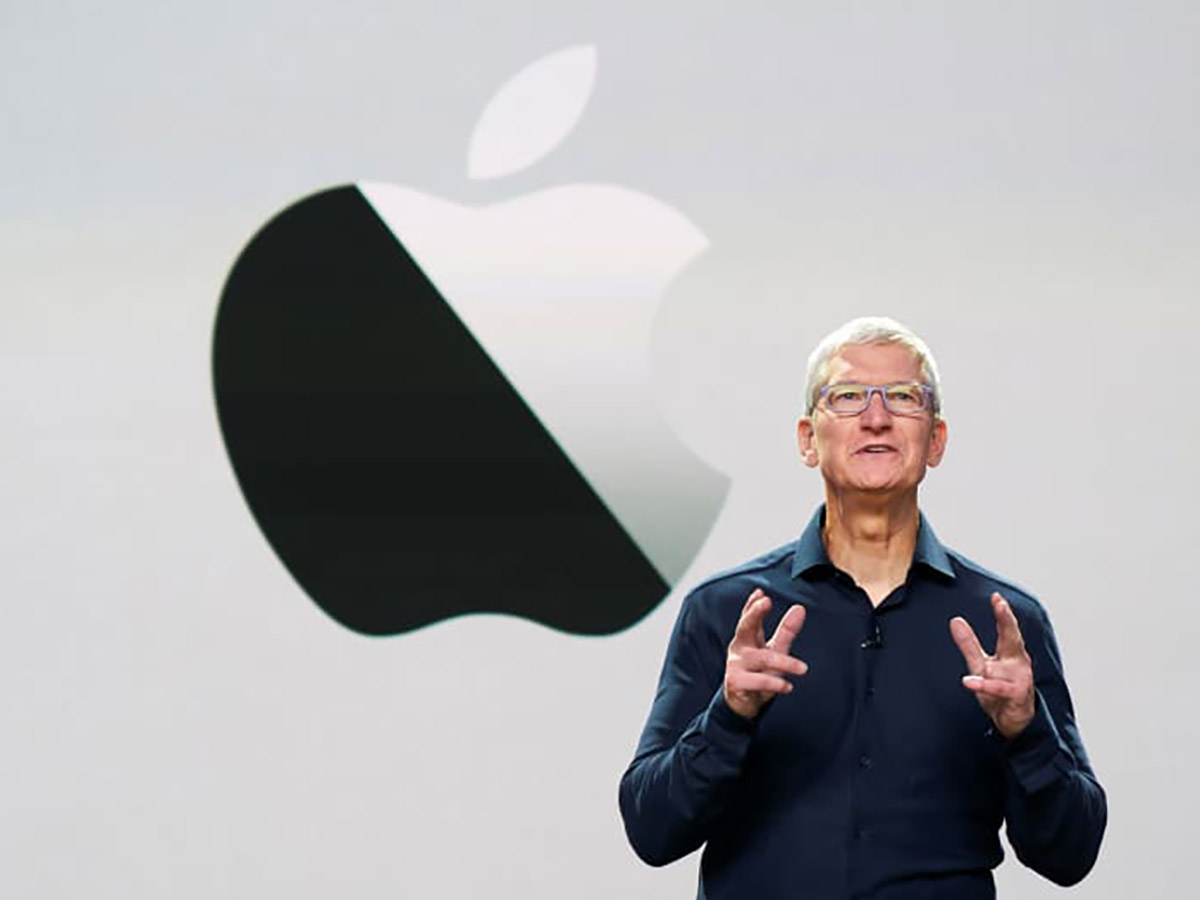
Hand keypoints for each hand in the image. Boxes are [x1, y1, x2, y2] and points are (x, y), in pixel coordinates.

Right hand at [723, 588, 808, 719]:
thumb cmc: (759, 672)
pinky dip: (774, 683)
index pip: (749, 617)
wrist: (743, 704)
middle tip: (766, 601)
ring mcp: (735, 665)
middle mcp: (739, 648)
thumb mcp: (775, 650)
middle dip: (755, 613)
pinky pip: (758, 680)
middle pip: (745, 626)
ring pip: (762, 658)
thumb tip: (800, 608)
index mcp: (747, 638)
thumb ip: (786, 631)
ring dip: (785, 663)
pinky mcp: (736, 682)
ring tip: (803, 669)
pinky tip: (788, 687)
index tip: (761, 593)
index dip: (753, 604)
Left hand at [949, 592, 1034, 738]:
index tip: (997, 597)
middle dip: (1007, 621)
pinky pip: (998, 689)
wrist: (1014, 720)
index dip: (1003, 613)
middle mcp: (1018, 663)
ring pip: (1005, 665)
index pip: (1007, 629)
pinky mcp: (1016, 696)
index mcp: (1011, 652)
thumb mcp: (980, 665)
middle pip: (1013, 639)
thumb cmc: (1000, 690)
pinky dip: (984, 685)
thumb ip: (969, 644)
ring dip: (992, 656)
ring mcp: (1019, 679)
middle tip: (1001, 604)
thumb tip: (956, 621)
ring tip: (975, 644)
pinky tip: (968, 682)